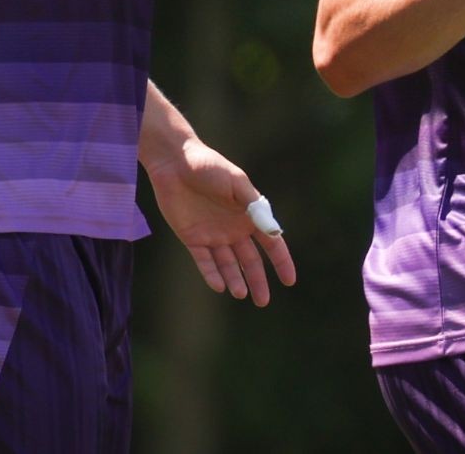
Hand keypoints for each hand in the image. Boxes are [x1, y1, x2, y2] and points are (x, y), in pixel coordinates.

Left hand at [145, 136, 296, 306]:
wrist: (175, 162)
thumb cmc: (209, 166)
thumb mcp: (236, 183)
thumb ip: (254, 207)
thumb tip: (275, 231)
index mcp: (248, 214)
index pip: (270, 243)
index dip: (281, 261)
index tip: (289, 281)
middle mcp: (233, 228)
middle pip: (250, 260)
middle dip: (257, 281)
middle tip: (263, 302)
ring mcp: (212, 235)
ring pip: (228, 265)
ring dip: (235, 280)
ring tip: (241, 294)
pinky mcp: (192, 238)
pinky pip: (204, 262)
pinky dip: (212, 275)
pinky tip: (220, 286)